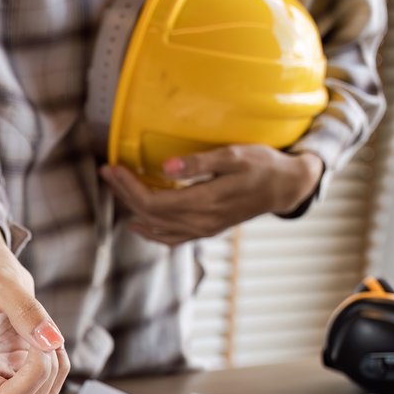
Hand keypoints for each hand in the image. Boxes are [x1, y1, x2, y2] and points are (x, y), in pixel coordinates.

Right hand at [0, 213, 68, 393]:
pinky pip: (50, 388)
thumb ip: (26, 309)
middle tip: (42, 341)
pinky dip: (59, 365)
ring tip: (41, 333)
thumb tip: (50, 340)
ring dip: (50, 369)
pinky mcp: (20, 377)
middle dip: (37, 375)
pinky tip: (44, 341)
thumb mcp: (2, 280)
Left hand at [101, 146, 323, 246]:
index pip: (154, 202)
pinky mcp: (206, 231)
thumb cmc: (262, 165)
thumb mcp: (234, 156)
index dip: (129, 187)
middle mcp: (201, 222)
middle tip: (108, 172)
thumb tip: (165, 166)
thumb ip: (199, 163)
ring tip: (117, 188)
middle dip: (125, 193)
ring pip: (157, 227)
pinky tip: (138, 223)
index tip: (113, 168)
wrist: (285, 187)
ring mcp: (203, 230)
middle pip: (150, 215)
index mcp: (205, 203)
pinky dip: (151, 231)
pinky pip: (171, 238)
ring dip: (133, 209)